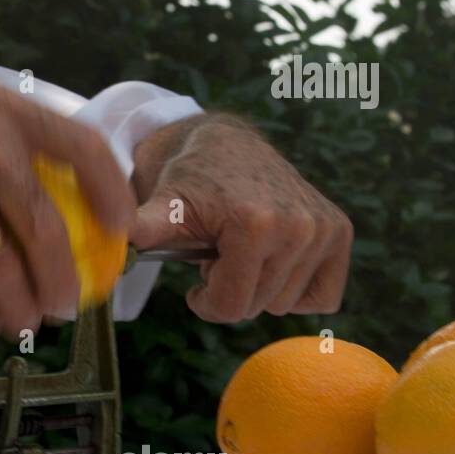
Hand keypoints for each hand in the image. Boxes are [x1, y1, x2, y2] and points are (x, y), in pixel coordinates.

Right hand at [0, 57, 135, 337]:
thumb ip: (14, 127)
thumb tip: (62, 173)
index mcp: (11, 112)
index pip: (83, 149)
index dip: (112, 192)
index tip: (121, 228)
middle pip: (46, 231)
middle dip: (65, 279)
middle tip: (69, 304)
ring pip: (4, 267)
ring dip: (23, 305)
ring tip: (32, 322)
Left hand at [131, 115, 352, 321]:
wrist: (225, 145)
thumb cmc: (189, 180)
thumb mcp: (161, 206)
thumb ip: (143, 229)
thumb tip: (116, 243)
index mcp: (255, 225)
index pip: (231, 307)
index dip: (205, 302)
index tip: (196, 281)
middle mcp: (299, 227)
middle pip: (257, 307)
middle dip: (230, 289)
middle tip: (219, 253)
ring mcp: (323, 229)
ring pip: (285, 305)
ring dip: (258, 285)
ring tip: (241, 248)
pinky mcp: (339, 231)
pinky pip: (323, 297)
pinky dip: (295, 290)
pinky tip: (272, 259)